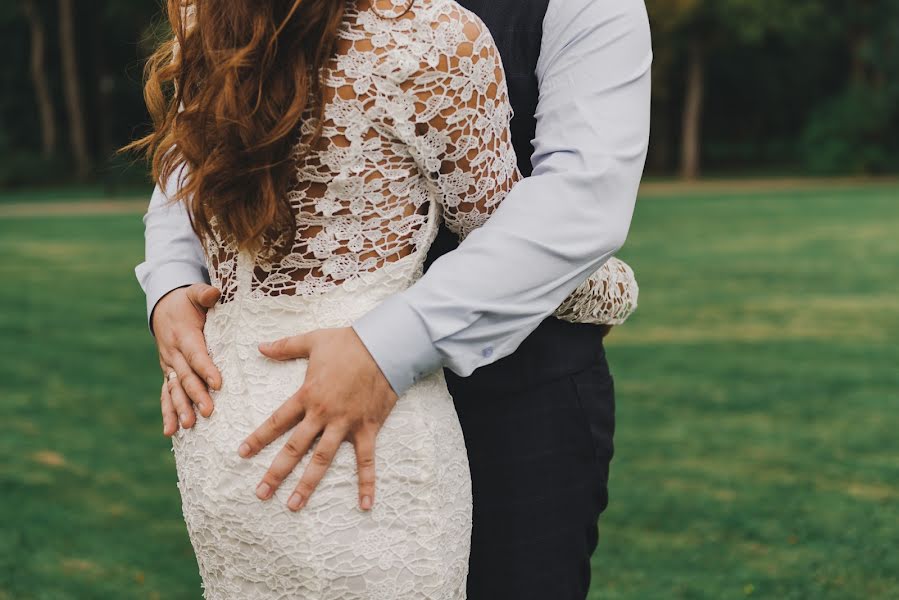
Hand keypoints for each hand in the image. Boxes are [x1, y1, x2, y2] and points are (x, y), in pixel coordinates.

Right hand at [154, 283, 221, 436]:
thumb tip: (215, 293)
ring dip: (180, 408)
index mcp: (184, 335)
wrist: (163, 308)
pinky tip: (170, 432)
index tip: (218, 384)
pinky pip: (166, 394)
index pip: (196, 355)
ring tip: (187, 426)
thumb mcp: (194, 293)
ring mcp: (169, 366)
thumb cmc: (186, 302)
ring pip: (174, 390)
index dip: (206, 369)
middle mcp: (173, 353)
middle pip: (186, 377)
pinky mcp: (168, 374)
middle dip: (196, 395)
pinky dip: (167, 412)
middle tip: (208, 411)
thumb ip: (204, 294)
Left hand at [238, 327, 397, 511]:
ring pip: (323, 459)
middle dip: (276, 472)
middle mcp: (323, 414)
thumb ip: (284, 346)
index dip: (259, 438)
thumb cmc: (348, 342)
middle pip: (295, 448)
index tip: (242, 453)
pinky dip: (367, 483)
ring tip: (294, 505)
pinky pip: (367, 460)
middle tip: (261, 493)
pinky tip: (365, 505)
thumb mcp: (312, 340)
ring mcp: (346, 424)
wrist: (384, 346)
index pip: (277, 421)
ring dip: (308, 484)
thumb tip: (259, 346)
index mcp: (307, 395)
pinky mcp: (368, 428)